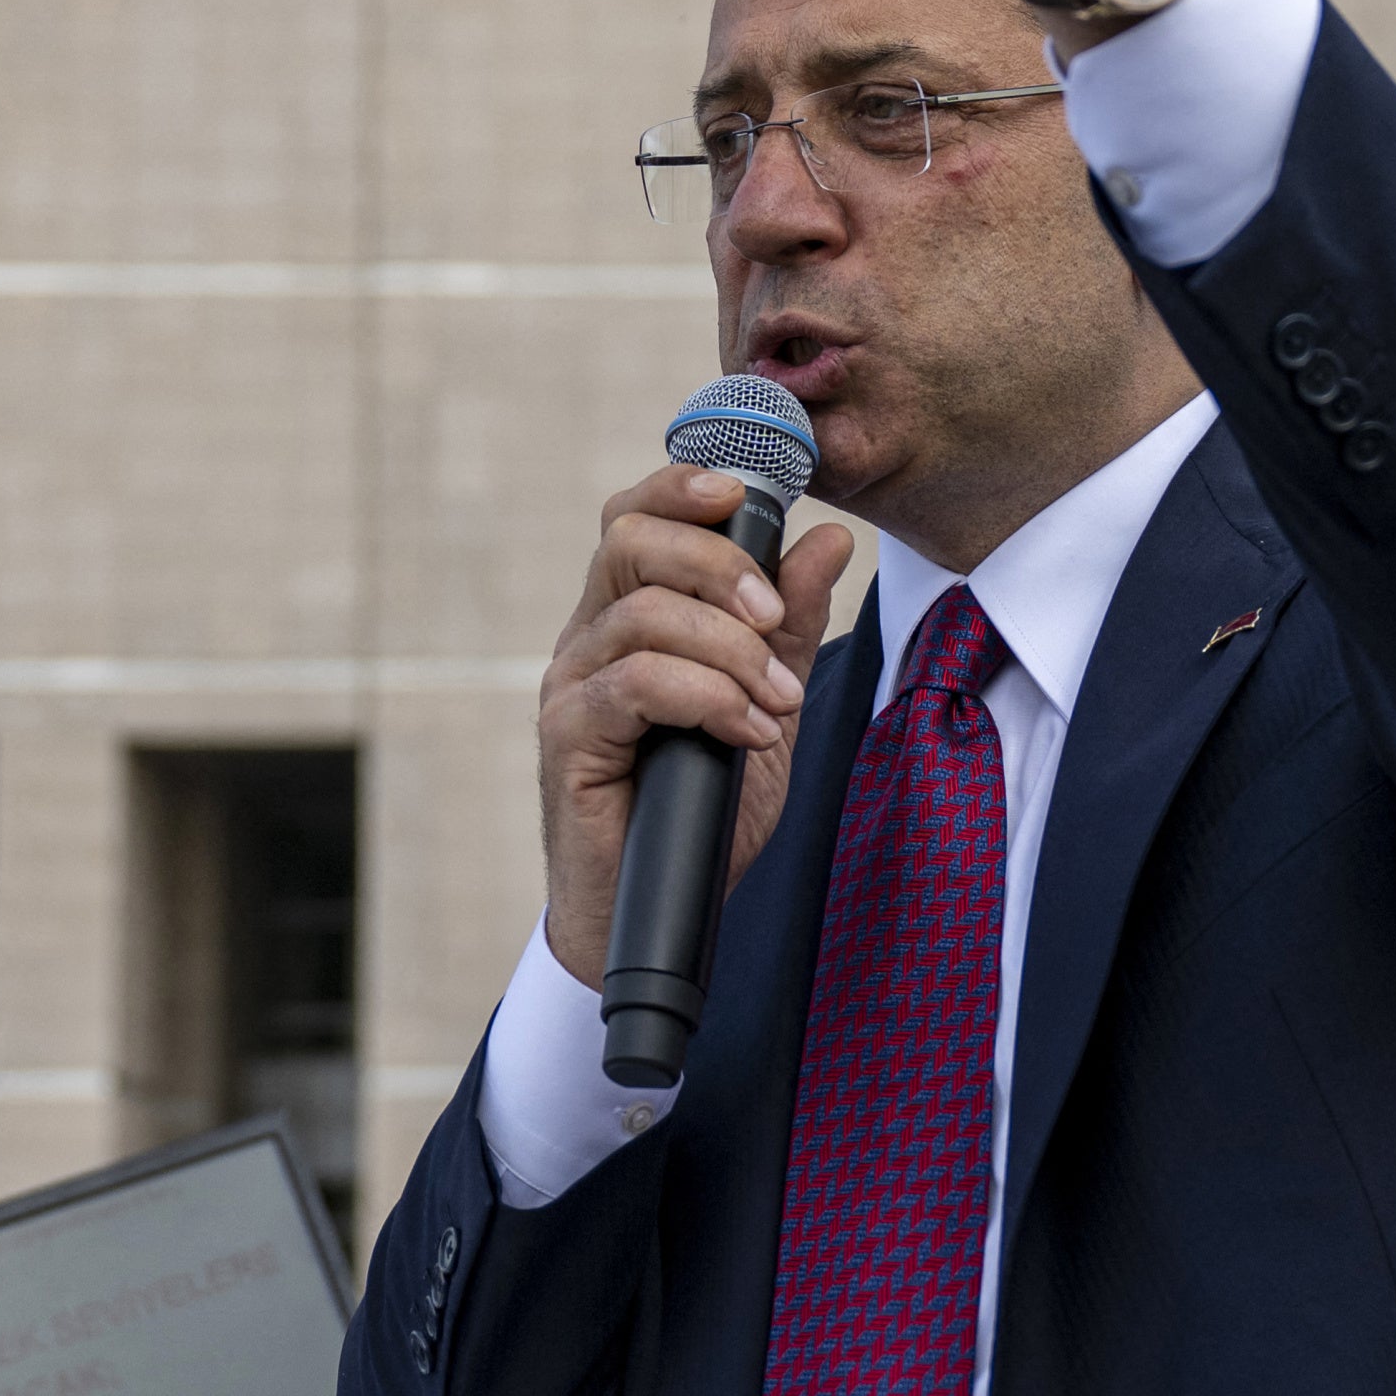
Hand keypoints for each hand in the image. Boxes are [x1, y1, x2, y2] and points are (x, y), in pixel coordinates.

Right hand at [534, 466, 857, 986]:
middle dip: (717, 562)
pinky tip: (747, 732)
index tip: (749, 492)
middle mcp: (591, 636)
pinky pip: (634, 683)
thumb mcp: (768, 702)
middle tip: (775, 619)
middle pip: (631, 538)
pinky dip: (706, 697)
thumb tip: (827, 538)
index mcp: (631, 614)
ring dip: (729, 648)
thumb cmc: (705, 808)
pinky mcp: (568, 736)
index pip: (639, 514)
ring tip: (777, 701)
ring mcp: (572, 683)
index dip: (685, 484)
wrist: (664, 911)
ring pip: (642, 611)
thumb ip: (792, 624)